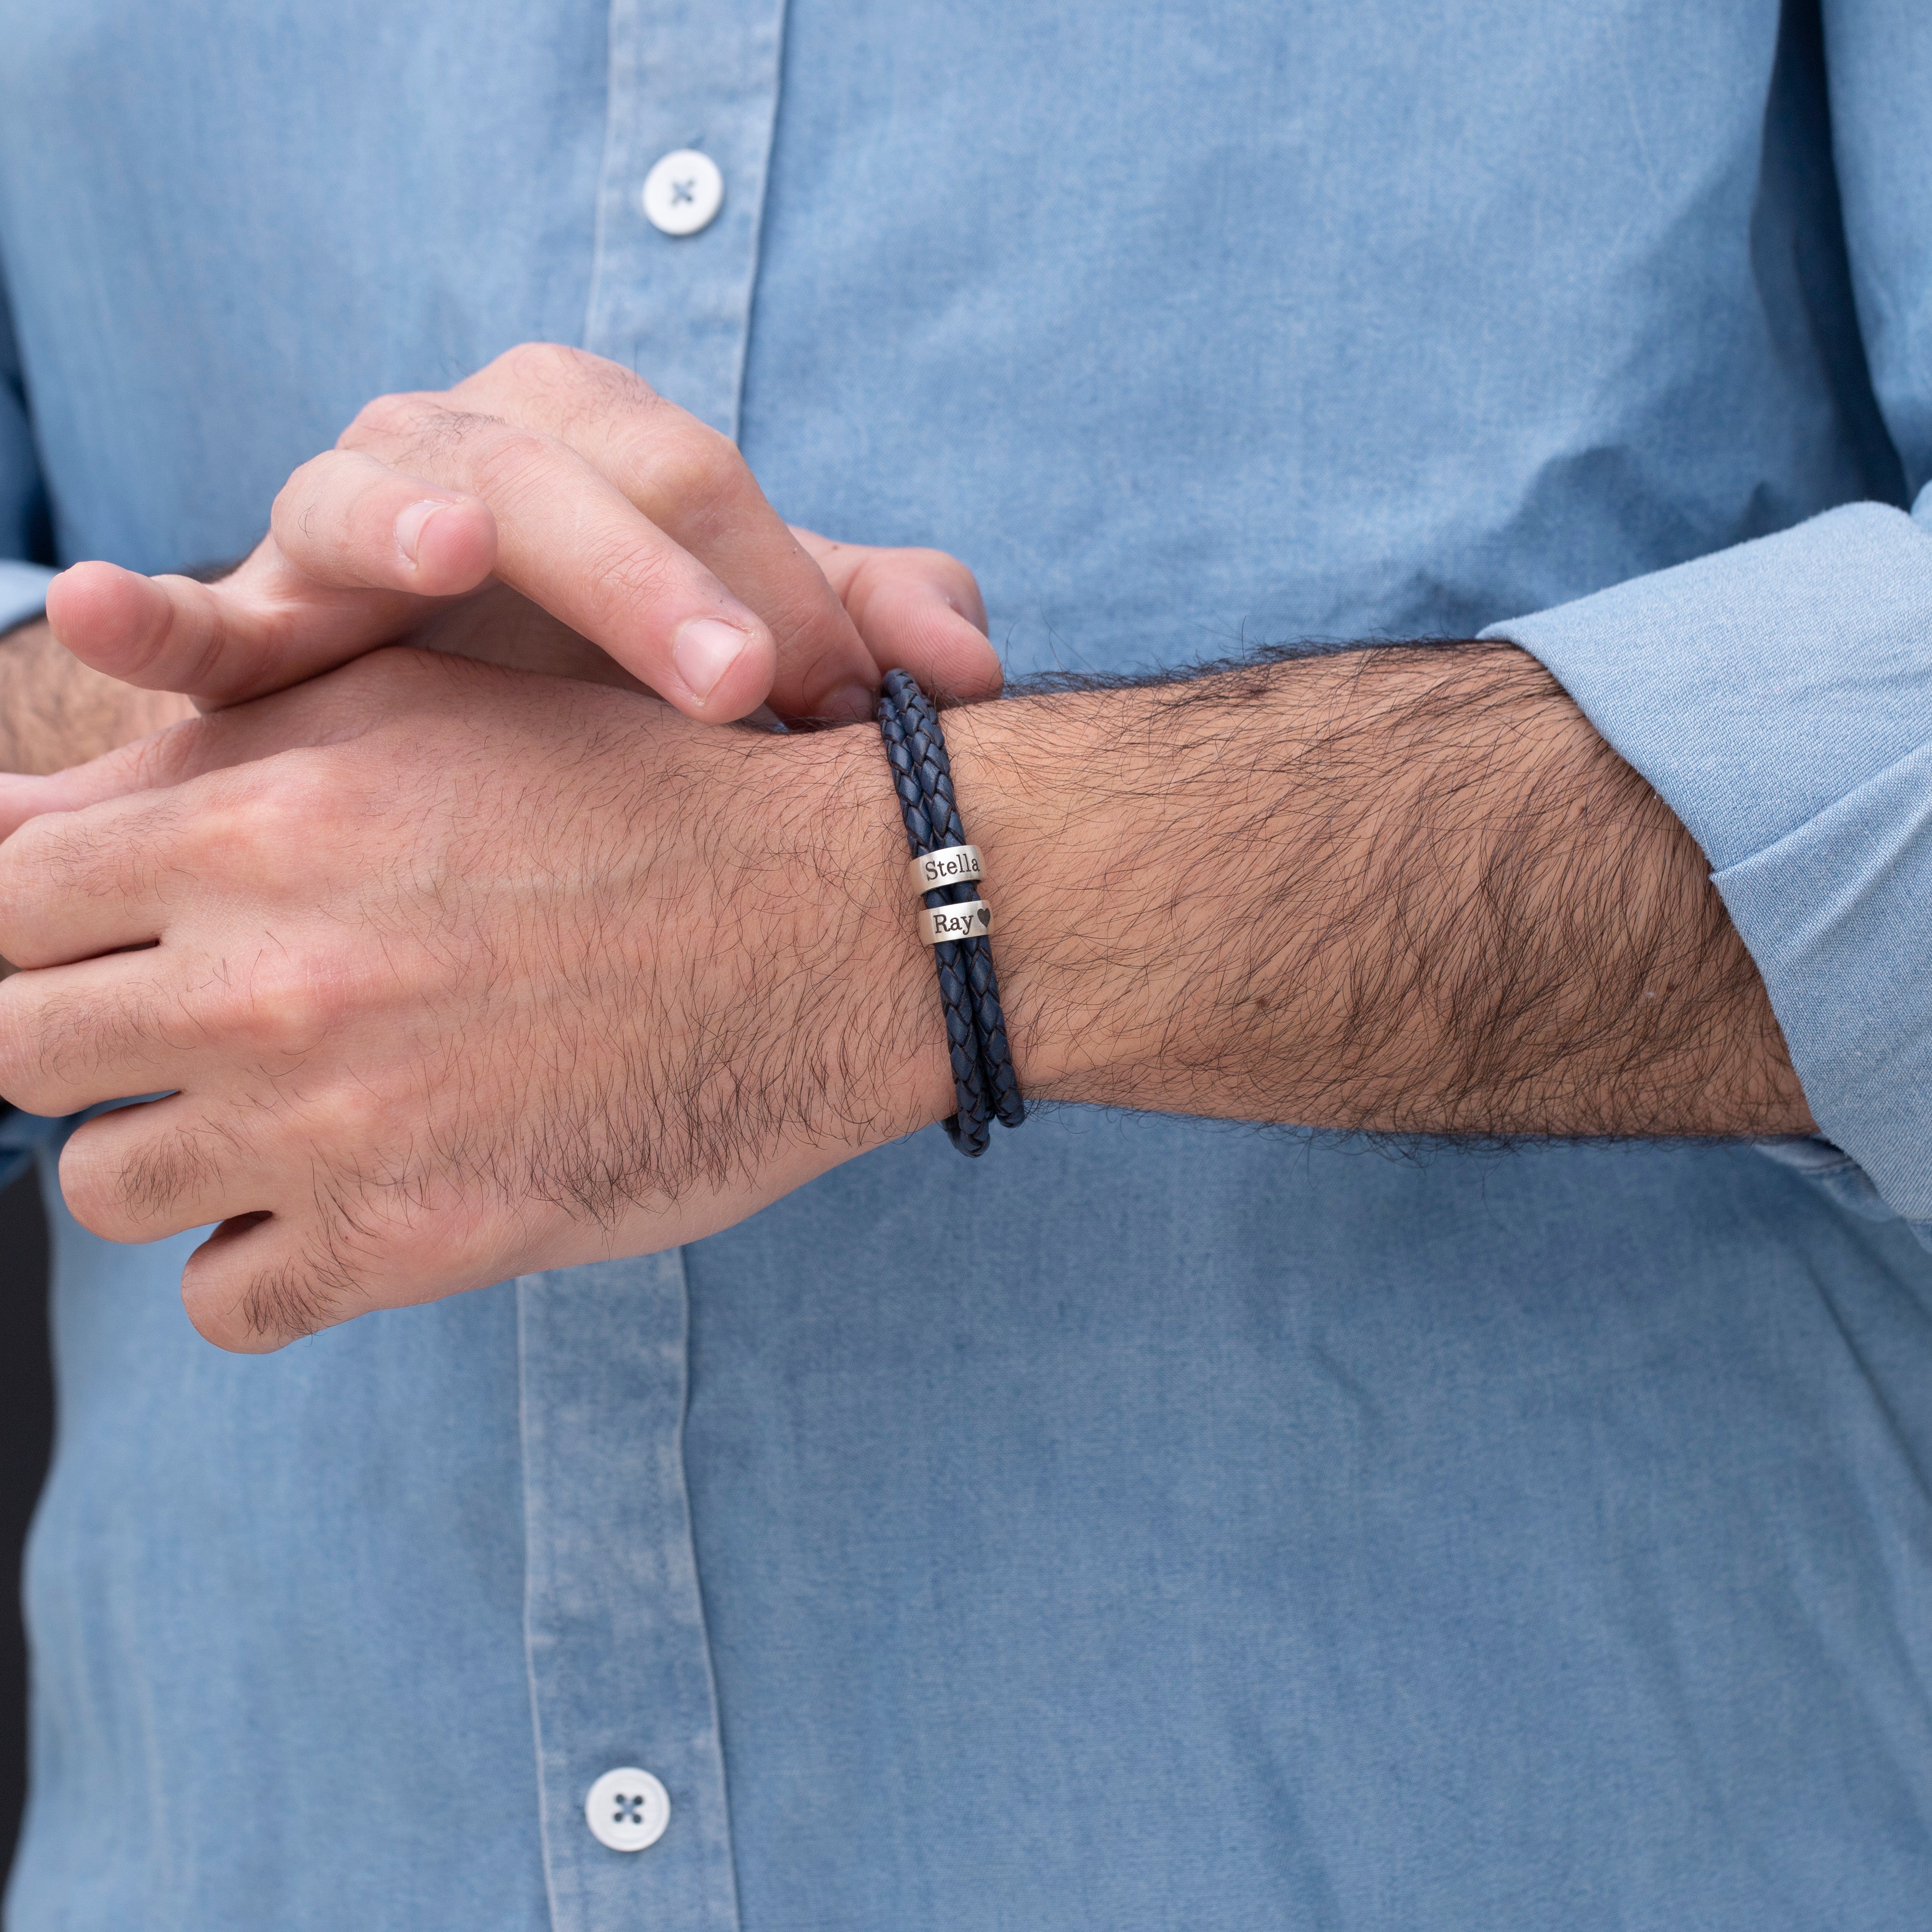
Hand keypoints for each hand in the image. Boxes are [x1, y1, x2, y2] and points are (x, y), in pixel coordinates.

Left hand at [0, 647, 949, 1349]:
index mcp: (258, 824)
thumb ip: (205, 751)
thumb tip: (12, 819)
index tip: (98, 948)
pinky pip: (223, 1304)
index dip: (36, 929)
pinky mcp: (413, 1243)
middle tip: (183, 1027)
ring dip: (172, 1147)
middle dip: (80, 1036)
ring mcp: (334, 1125)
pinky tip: (334, 1198)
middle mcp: (269, 977)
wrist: (826, 924)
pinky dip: (256, 1261)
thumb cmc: (634, 797)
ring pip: (107, 1183)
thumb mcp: (418, 716)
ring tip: (282, 1109)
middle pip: (19, 1048)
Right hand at [40, 343, 1000, 723]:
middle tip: (739, 679)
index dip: (772, 580)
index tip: (838, 702)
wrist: (491, 729)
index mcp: (591, 441)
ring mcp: (340, 534)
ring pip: (362, 496)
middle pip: (544, 469)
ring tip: (449, 558)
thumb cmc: (639, 676)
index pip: (688, 476)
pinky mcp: (253, 632)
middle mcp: (461, 458)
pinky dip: (146, 616)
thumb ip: (868, 628)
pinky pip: (194, 616)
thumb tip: (972, 669)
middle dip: (642, 572)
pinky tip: (102, 613)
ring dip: (403, 525)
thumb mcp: (766, 645)